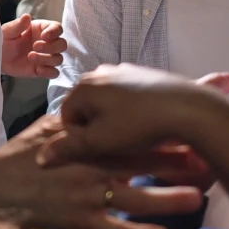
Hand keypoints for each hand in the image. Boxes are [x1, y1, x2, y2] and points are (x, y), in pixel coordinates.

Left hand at [0, 14, 65, 77]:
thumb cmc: (4, 40)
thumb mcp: (7, 31)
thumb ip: (17, 25)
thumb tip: (27, 17)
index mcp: (41, 29)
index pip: (57, 28)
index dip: (54, 32)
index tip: (43, 36)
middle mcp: (47, 43)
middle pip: (62, 44)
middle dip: (51, 46)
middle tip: (35, 46)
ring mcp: (46, 57)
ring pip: (58, 59)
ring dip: (47, 59)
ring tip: (30, 56)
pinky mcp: (42, 69)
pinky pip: (54, 73)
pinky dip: (48, 72)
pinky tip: (37, 69)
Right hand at [0, 115, 202, 228]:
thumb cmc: (18, 159)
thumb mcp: (45, 130)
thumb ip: (73, 121)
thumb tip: (90, 103)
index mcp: (83, 138)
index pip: (127, 132)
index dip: (159, 133)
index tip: (188, 132)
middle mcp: (88, 163)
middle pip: (139, 159)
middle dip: (175, 160)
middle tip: (209, 158)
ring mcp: (85, 191)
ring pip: (134, 194)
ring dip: (167, 196)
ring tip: (199, 197)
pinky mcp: (79, 219)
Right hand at [38, 64, 210, 167]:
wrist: (188, 109)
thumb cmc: (138, 126)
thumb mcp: (99, 143)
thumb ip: (68, 148)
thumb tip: (41, 157)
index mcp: (84, 87)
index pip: (67, 118)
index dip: (78, 140)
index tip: (96, 155)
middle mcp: (100, 73)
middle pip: (87, 110)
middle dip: (97, 130)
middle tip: (115, 149)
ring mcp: (124, 71)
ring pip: (108, 105)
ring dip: (115, 123)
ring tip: (134, 140)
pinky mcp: (146, 75)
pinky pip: (128, 98)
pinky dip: (133, 113)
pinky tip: (147, 127)